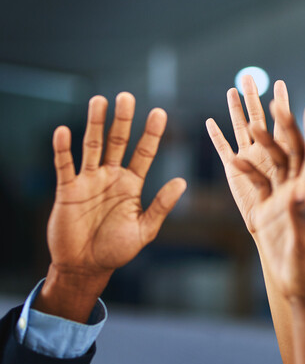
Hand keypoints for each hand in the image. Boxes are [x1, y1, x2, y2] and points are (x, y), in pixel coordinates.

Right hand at [41, 93, 186, 321]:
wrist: (86, 267)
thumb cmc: (117, 250)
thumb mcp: (144, 230)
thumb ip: (161, 206)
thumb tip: (182, 181)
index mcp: (132, 185)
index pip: (144, 153)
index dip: (151, 134)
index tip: (160, 112)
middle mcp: (111, 177)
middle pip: (117, 142)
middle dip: (122, 121)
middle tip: (127, 97)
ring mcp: (89, 181)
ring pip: (92, 146)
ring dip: (95, 124)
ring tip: (100, 100)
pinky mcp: (67, 190)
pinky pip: (64, 165)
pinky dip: (63, 149)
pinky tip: (64, 130)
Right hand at [230, 101, 304, 296]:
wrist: (297, 283)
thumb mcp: (303, 243)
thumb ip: (298, 217)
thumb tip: (296, 193)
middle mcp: (296, 188)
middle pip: (290, 149)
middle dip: (283, 123)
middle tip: (275, 97)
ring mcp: (278, 195)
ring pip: (267, 157)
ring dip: (258, 135)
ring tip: (247, 113)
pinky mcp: (262, 205)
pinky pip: (249, 177)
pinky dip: (238, 161)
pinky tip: (225, 143)